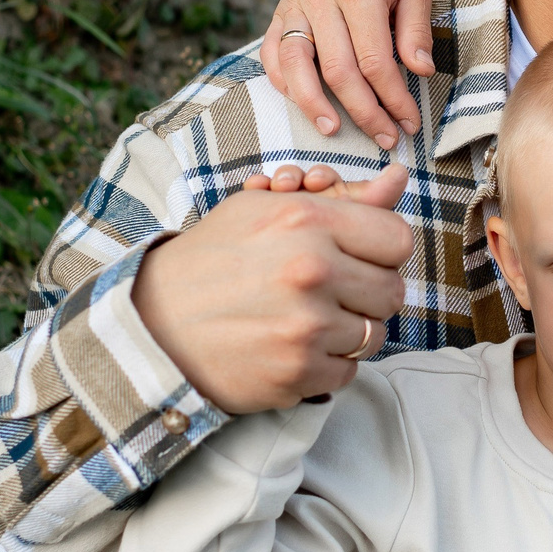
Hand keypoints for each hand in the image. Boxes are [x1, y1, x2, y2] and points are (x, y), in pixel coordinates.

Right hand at [131, 163, 412, 414]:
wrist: (153, 323)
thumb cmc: (213, 259)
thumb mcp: (264, 209)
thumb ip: (339, 197)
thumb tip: (399, 178)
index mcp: (306, 220)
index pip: (398, 239)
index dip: (382, 250)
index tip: (361, 257)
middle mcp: (311, 271)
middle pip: (392, 290)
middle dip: (368, 292)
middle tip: (333, 292)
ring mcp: (306, 326)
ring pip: (374, 334)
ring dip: (349, 330)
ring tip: (309, 319)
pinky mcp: (297, 373)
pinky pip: (348, 370)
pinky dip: (327, 363)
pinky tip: (295, 347)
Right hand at [259, 0, 459, 147]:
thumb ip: (416, 31)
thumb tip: (420, 73)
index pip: (375, 61)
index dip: (393, 98)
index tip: (410, 122)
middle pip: (337, 70)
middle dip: (364, 112)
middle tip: (386, 138)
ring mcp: (296, 4)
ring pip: (295, 65)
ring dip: (312, 104)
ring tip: (334, 131)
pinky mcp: (281, 10)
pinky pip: (271, 52)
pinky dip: (282, 81)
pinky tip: (301, 103)